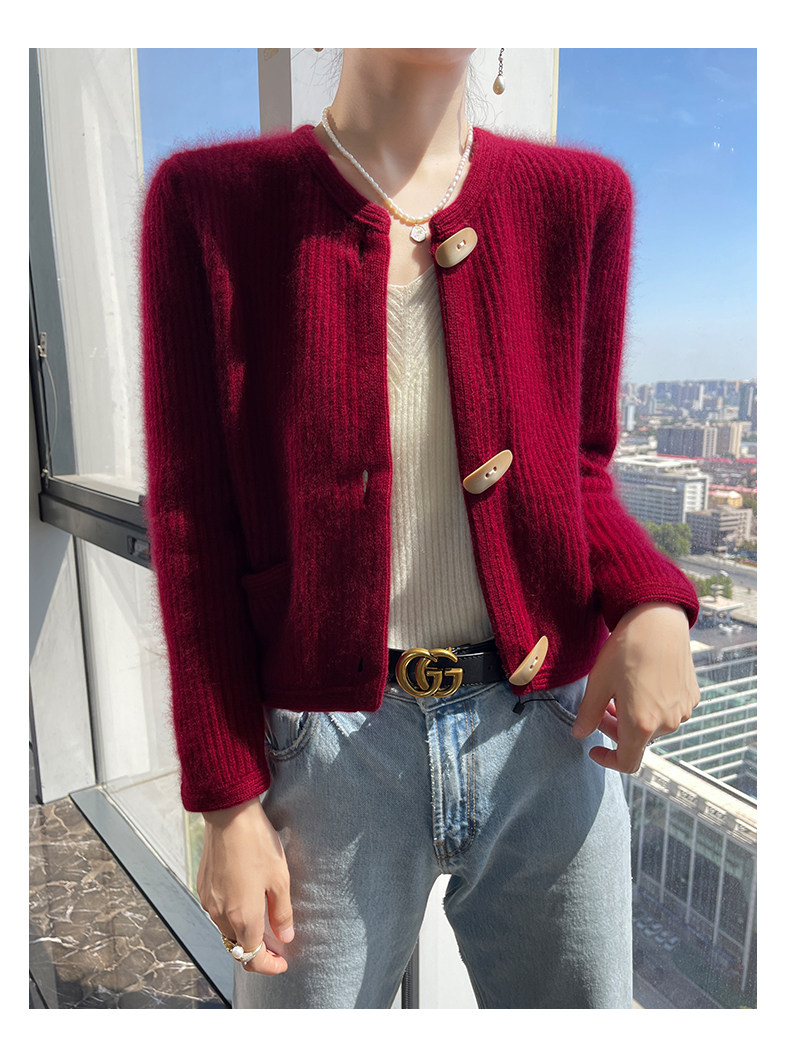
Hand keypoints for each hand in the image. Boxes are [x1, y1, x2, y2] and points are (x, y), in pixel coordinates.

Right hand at [197, 796, 293, 973]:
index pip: (252, 959)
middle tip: (276, 944)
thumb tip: (285, 938)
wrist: (228, 815)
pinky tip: (245, 900)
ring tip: (263, 921)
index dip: (269, 966)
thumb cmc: (257, 844)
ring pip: (225, 930)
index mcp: (242, 917)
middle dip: (256, 952)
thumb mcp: (280, 879)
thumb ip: (282, 913)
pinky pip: (217, 912)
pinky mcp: (202, 886)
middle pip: (237, 947)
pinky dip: (231, 916)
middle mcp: (220, 914)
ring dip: (243, 933)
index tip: (282, 962)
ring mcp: (208, 901)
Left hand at [572, 602, 700, 772]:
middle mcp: (667, 723)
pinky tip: (643, 681)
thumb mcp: (598, 682)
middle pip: (638, 740)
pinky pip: (669, 710)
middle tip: (604, 705)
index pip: (627, 762)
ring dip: (635, 716)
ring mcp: (683, 710)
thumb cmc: (626, 650)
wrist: (658, 620)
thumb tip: (580, 734)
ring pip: (654, 725)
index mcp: (641, 724)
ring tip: (623, 688)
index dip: (608, 760)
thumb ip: (588, 714)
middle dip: (617, 728)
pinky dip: (653, 705)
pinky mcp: (692, 696)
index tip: (594, 749)